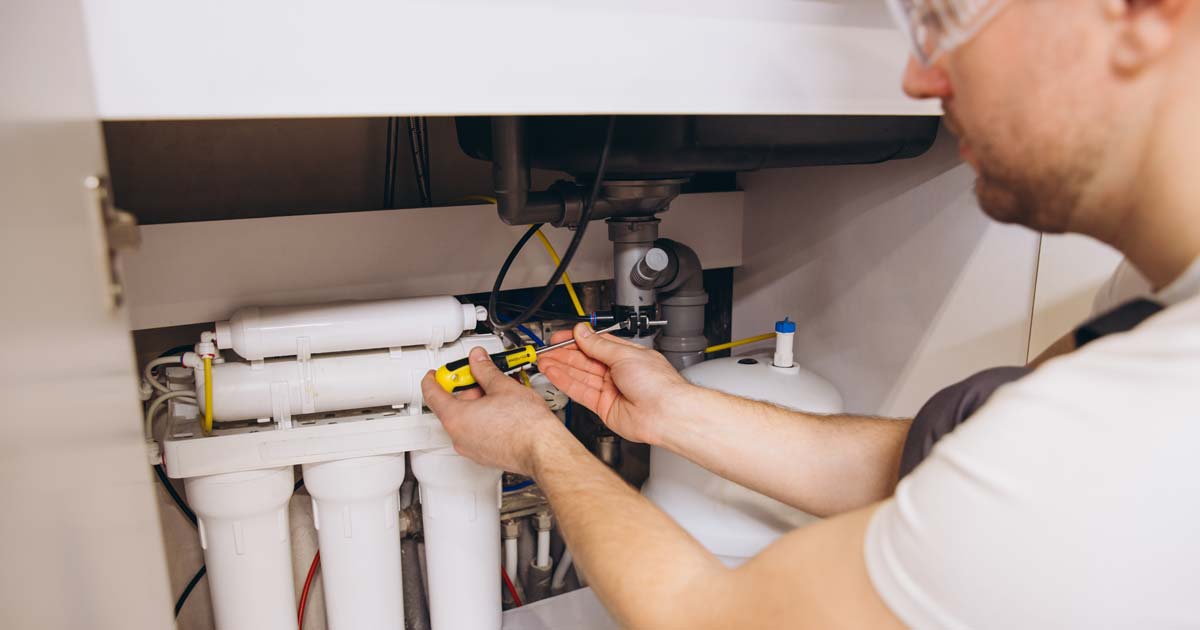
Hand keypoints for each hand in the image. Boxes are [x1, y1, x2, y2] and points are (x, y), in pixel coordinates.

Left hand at [420, 346, 568, 475]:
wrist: (543, 449)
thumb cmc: (525, 425)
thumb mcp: (502, 386)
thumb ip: (485, 369)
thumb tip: (478, 360)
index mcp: (456, 417)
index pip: (433, 394)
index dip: (434, 378)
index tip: (436, 373)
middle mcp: (459, 436)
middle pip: (452, 406)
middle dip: (466, 389)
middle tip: (481, 376)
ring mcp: (471, 449)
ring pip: (465, 421)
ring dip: (476, 404)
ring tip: (499, 393)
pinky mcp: (485, 455)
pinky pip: (476, 433)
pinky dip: (483, 420)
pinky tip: (502, 411)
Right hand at [537, 323, 692, 445]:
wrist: (666, 413)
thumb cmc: (658, 384)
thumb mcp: (625, 355)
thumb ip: (599, 345)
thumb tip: (583, 332)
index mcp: (626, 355)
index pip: (596, 344)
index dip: (576, 340)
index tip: (560, 337)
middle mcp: (617, 372)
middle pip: (585, 360)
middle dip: (564, 354)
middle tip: (546, 349)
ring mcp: (610, 390)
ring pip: (580, 375)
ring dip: (561, 367)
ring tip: (543, 360)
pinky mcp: (603, 407)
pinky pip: (580, 392)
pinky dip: (566, 382)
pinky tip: (554, 373)